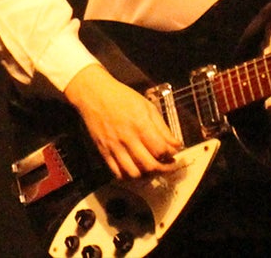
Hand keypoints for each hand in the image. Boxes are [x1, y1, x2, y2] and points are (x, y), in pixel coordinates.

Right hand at [64, 63, 179, 178]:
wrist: (94, 94)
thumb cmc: (122, 97)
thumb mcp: (147, 106)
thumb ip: (162, 128)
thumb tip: (176, 145)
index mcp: (140, 124)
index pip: (160, 150)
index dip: (170, 155)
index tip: (173, 154)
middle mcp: (127, 138)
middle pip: (149, 165)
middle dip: (163, 169)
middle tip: (166, 166)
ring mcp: (114, 146)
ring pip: (133, 173)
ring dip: (145, 174)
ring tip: (150, 167)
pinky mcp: (104, 151)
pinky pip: (117, 172)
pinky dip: (128, 175)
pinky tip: (134, 168)